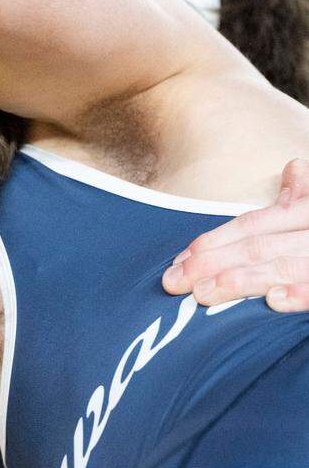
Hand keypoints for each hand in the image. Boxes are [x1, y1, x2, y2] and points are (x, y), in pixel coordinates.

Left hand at [162, 159, 308, 311]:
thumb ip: (304, 195)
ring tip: (202, 293)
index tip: (179, 260)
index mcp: (308, 212)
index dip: (215, 241)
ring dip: (241, 280)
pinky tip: (272, 301)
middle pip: (258, 246)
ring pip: (283, 266)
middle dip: (211, 263)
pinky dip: (299, 294)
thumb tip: (293, 166)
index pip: (254, 225)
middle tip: (173, 281)